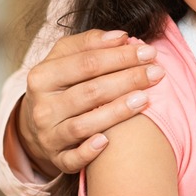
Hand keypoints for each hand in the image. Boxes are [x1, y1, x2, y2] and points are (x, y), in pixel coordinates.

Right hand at [17, 29, 165, 176]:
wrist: (39, 122)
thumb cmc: (62, 83)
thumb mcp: (66, 57)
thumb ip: (90, 43)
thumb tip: (120, 37)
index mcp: (42, 76)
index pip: (86, 63)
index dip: (120, 57)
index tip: (149, 52)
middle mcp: (42, 107)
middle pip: (90, 92)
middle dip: (127, 80)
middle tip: (156, 73)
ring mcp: (48, 134)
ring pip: (83, 124)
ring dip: (117, 112)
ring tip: (145, 99)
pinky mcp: (57, 157)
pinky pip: (72, 158)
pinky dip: (88, 152)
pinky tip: (107, 141)